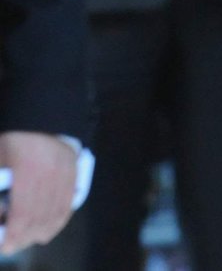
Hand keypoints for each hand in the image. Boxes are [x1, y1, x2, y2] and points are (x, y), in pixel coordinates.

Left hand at [0, 131, 78, 253]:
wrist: (42, 114)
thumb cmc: (14, 137)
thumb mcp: (0, 156)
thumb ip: (0, 181)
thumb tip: (0, 209)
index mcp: (29, 169)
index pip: (24, 211)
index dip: (15, 232)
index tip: (5, 244)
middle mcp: (51, 173)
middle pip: (41, 214)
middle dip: (26, 235)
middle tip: (13, 246)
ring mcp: (66, 172)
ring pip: (57, 210)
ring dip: (43, 230)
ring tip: (31, 239)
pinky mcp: (75, 171)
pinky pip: (70, 201)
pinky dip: (60, 218)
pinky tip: (49, 228)